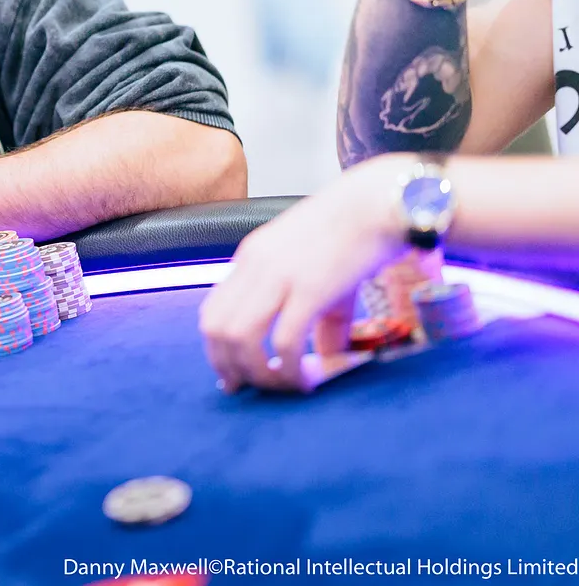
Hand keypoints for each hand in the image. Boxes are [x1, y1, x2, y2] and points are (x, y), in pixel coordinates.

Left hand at [199, 156, 414, 392]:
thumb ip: (319, 316)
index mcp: (251, 259)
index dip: (216, 350)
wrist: (379, 201)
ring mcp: (279, 276)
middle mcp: (255, 266)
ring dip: (257, 373)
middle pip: (216, 329)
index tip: (231, 375)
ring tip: (282, 386)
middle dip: (228, 368)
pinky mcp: (311, 288)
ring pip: (240, 338)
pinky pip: (285, 341)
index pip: (212, 311)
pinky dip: (289, 369)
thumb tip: (328, 357)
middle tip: (249, 390)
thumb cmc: (354, 232)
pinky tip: (305, 381)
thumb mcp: (320, 270)